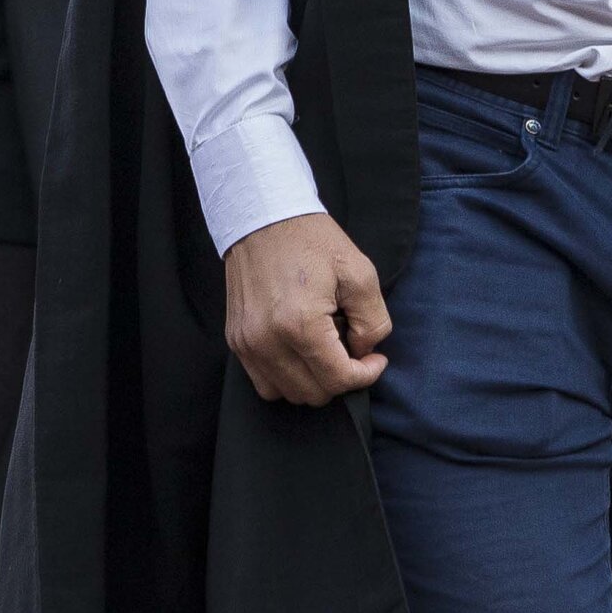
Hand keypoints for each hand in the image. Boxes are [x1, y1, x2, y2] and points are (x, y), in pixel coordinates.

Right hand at [221, 212, 391, 405]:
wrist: (264, 218)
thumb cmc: (313, 241)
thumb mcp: (359, 272)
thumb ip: (372, 320)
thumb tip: (364, 352)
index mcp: (300, 324)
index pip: (337, 379)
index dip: (365, 375)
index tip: (376, 358)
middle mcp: (267, 342)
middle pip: (313, 393)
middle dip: (341, 378)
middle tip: (351, 347)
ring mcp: (247, 345)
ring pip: (287, 394)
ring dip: (314, 381)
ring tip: (326, 347)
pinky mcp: (236, 341)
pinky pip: (264, 382)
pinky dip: (287, 378)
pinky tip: (302, 351)